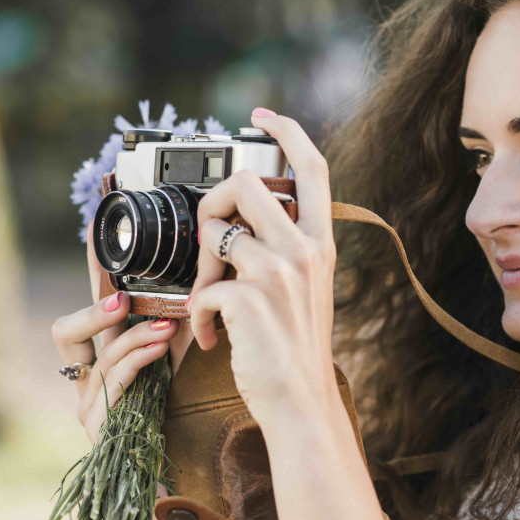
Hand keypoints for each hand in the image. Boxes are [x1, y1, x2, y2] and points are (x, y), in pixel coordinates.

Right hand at [51, 231, 180, 442]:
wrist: (160, 476)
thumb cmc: (168, 419)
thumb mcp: (171, 363)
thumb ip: (174, 328)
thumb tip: (198, 286)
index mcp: (97, 360)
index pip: (86, 309)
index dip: (91, 275)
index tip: (98, 238)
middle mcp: (84, 380)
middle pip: (65, 332)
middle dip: (94, 311)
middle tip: (123, 297)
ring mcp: (88, 405)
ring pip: (100, 356)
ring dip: (135, 336)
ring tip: (167, 327)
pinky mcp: (99, 427)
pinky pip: (114, 384)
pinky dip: (138, 361)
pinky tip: (160, 348)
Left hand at [187, 108, 338, 423]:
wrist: (300, 402)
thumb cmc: (296, 349)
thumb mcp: (307, 288)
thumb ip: (286, 250)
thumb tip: (240, 224)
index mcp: (320, 242)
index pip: (313, 166)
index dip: (287, 131)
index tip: (261, 117)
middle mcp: (304, 250)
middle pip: (245, 183)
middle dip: (213, 204)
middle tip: (211, 242)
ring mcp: (278, 273)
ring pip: (215, 231)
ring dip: (200, 267)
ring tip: (208, 300)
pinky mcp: (249, 300)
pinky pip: (203, 287)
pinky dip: (198, 314)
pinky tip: (212, 336)